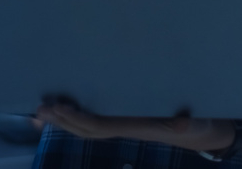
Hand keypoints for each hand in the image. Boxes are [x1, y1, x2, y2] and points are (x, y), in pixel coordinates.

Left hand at [36, 102, 233, 150]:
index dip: (79, 119)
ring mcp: (123, 127)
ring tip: (42, 112)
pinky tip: (63, 112)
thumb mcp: (196, 122)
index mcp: (134, 127)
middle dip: (63, 121)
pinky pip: (96, 122)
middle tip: (40, 109)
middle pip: (87, 130)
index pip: (100, 126)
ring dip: (65, 121)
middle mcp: (124, 129)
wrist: (201, 132)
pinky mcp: (124, 121)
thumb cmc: (197, 123)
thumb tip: (181, 122)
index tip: (60, 109)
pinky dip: (76, 118)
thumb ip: (188, 122)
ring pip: (88, 128)